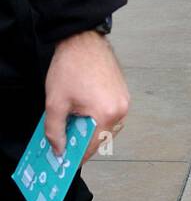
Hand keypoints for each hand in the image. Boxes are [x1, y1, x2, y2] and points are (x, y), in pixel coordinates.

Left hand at [44, 31, 129, 159]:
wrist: (83, 40)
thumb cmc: (71, 66)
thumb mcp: (55, 102)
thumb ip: (55, 131)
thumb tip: (59, 149)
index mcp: (106, 113)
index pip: (93, 146)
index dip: (77, 156)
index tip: (66, 160)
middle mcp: (121, 109)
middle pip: (102, 138)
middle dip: (84, 142)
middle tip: (66, 140)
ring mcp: (125, 100)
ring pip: (107, 127)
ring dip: (91, 129)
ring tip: (74, 123)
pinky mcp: (124, 93)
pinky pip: (112, 114)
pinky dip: (98, 118)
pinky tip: (84, 111)